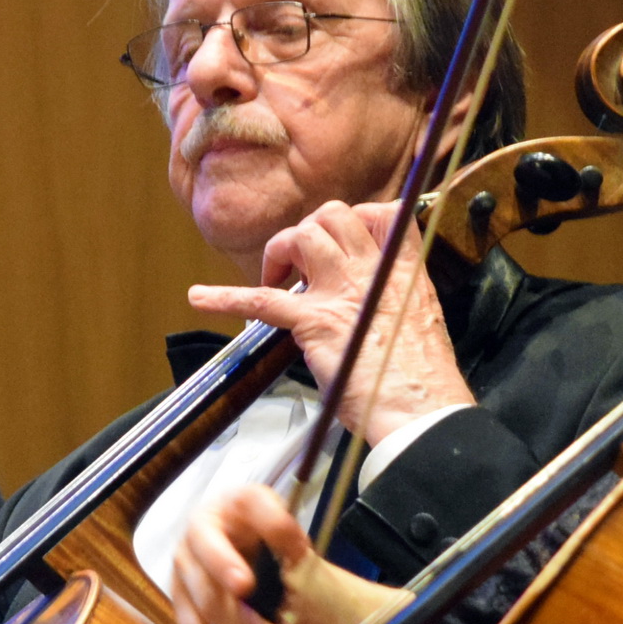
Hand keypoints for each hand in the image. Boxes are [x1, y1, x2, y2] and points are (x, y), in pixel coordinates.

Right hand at [166, 483, 422, 623]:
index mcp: (231, 505)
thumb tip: (294, 550)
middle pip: (214, 568)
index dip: (270, 528)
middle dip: (248, 605)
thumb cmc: (262, 532)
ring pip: (204, 608)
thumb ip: (286, 535)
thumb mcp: (280, 525)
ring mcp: (185, 573)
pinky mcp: (184, 606)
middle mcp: (199, 535)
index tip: (294, 546)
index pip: (251, 507)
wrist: (234, 543)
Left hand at [188, 202, 472, 450]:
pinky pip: (263, 299)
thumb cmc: (422, 380)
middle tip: (303, 263)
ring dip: (281, 250)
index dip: (359, 218)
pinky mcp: (314, 323)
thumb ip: (392, 302)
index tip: (347, 238)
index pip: (385, 213)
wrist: (421, 410)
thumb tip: (366, 306)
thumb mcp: (421, 323)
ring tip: (276, 275)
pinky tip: (200, 298)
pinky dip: (226, 297)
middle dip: (311, 230)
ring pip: (302, 236)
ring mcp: (342, 293)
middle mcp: (371, 273)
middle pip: (334, 215)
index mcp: (403, 272)